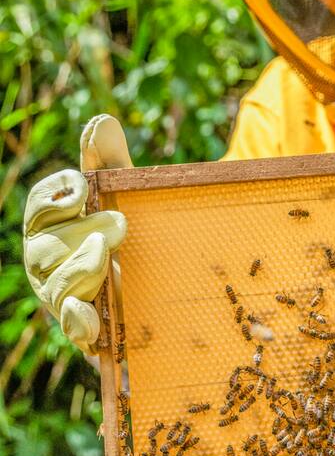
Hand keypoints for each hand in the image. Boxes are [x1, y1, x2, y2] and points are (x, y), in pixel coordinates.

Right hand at [23, 116, 130, 350]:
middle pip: (43, 246)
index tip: (81, 187)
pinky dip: (78, 323)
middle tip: (121, 223)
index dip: (54, 195)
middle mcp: (51, 265)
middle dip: (79, 230)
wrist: (173, 297)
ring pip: (54, 286)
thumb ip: (113, 164)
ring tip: (107, 255)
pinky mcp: (88, 334)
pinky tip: (91, 319)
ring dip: (80, 267)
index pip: (40, 207)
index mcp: (55, 228)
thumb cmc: (139, 239)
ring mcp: (65, 300)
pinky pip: (71, 329)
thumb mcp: (131, 197)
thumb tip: (101, 121)